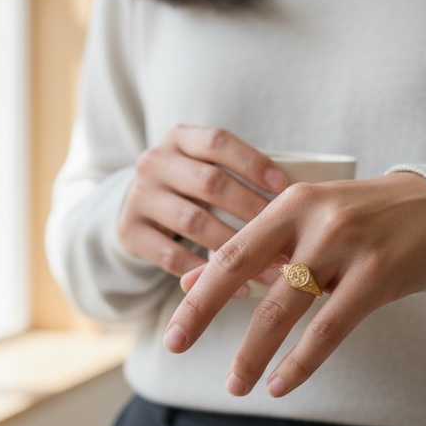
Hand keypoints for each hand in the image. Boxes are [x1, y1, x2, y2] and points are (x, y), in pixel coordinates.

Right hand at [118, 125, 287, 278]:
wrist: (139, 206)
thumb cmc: (193, 186)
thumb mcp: (206, 165)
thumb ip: (239, 174)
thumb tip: (296, 198)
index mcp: (179, 138)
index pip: (217, 142)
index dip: (252, 162)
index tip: (283, 186)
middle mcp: (154, 162)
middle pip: (209, 183)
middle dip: (251, 208)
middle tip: (284, 232)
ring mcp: (138, 197)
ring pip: (192, 222)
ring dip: (234, 246)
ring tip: (268, 266)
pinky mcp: (129, 231)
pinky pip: (172, 256)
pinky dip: (207, 273)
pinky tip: (238, 287)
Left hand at [165, 172, 425, 397]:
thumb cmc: (361, 221)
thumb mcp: (305, 224)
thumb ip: (255, 250)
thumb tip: (192, 279)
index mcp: (290, 203)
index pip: (231, 251)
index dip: (197, 293)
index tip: (173, 331)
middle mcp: (313, 219)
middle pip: (244, 271)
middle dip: (205, 313)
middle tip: (176, 347)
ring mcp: (346, 246)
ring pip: (285, 307)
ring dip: (255, 351)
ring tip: (237, 384)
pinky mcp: (376, 275)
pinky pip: (329, 328)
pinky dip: (301, 361)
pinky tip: (282, 383)